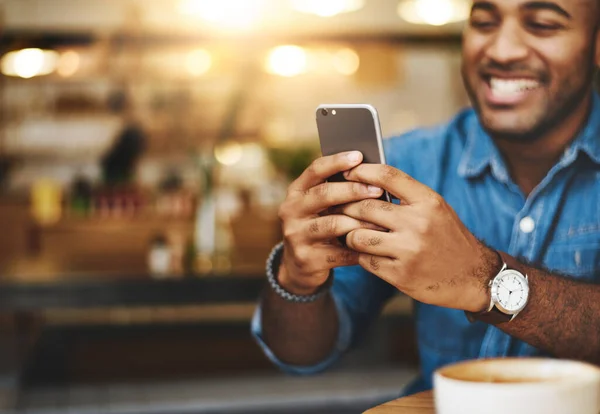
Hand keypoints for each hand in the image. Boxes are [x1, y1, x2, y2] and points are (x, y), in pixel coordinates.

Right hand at [277, 151, 386, 294]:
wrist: (300, 265)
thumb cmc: (321, 226)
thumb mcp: (322, 207)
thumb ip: (337, 191)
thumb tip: (372, 174)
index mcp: (296, 191)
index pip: (315, 169)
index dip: (337, 161)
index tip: (359, 156)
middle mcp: (291, 210)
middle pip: (323, 195)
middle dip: (353, 190)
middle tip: (378, 190)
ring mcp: (296, 235)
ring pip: (333, 224)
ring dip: (360, 222)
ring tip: (382, 222)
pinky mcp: (306, 259)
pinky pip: (338, 252)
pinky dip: (359, 248)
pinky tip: (375, 246)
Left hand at [338, 164, 500, 311]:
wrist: (474, 276)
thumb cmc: (448, 237)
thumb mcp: (435, 209)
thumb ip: (406, 196)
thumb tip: (365, 181)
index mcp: (428, 201)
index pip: (387, 176)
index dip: (362, 171)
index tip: (346, 172)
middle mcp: (418, 224)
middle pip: (365, 206)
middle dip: (346, 206)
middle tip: (337, 206)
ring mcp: (408, 251)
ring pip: (358, 236)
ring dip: (348, 233)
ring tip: (348, 232)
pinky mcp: (400, 275)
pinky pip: (365, 260)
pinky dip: (359, 254)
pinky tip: (362, 251)